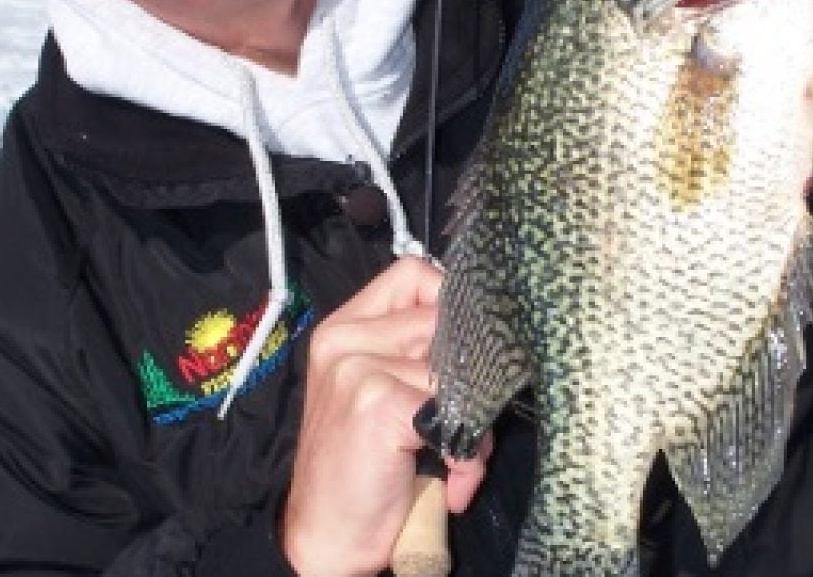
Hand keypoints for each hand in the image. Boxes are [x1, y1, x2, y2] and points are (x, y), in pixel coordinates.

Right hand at [282, 257, 488, 575]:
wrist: (326, 538)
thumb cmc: (361, 469)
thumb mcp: (380, 394)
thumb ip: (416, 355)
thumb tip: (486, 337)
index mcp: (343, 328)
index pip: (417, 274)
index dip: (454, 310)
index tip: (463, 358)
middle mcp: (345, 340)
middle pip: (447, 322)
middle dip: (473, 378)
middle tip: (464, 430)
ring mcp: (358, 367)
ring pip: (460, 372)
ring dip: (475, 427)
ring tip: (455, 463)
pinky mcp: (376, 401)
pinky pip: (456, 414)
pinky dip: (467, 457)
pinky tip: (451, 484)